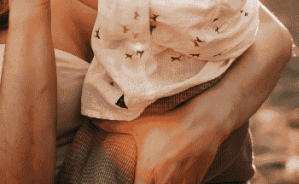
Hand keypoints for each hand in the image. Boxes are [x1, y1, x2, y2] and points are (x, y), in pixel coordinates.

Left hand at [95, 110, 221, 183]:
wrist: (203, 122)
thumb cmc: (169, 123)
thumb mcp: (138, 123)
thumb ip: (114, 125)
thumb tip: (95, 120)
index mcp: (147, 175)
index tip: (131, 179)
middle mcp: (164, 183)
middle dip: (147, 183)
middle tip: (146, 176)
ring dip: (164, 183)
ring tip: (159, 175)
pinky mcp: (196, 181)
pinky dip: (179, 182)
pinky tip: (175, 175)